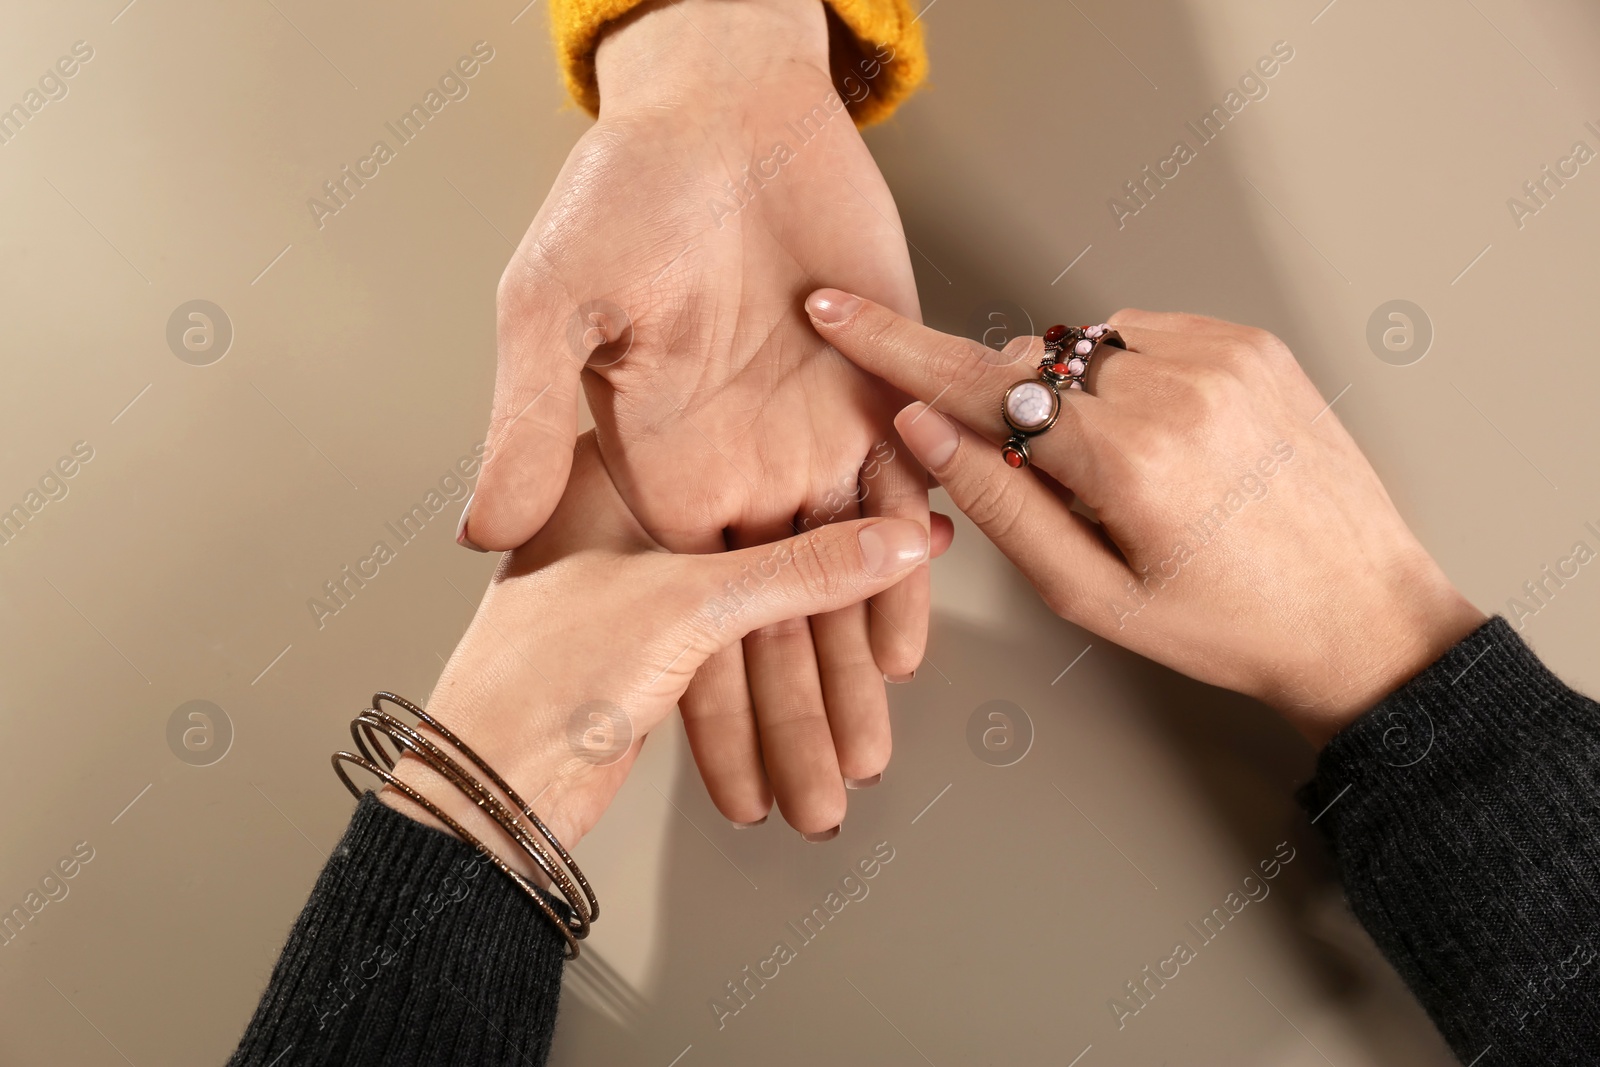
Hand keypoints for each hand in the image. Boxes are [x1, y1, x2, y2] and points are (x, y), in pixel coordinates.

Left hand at [388, 436, 945, 856]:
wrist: (488, 788)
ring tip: (897, 652)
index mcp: (619, 469)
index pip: (754, 462)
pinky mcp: (658, 642)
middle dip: (845, 573)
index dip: (838, 480)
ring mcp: (646, 580)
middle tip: (916, 575)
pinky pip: (747, 641)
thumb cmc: (544, 674)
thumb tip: (898, 542)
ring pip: (760, 597)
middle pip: (765, 533)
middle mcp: (633, 512)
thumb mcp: (688, 606)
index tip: (906, 497)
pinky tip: (850, 657)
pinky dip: (796, 654)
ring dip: (829, 635)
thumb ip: (801, 571)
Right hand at [465, 0, 928, 828]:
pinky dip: (900, 569)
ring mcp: (802, 441)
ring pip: (836, 583)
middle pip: (769, 628)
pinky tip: (903, 641)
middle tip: (814, 806)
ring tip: (863, 757)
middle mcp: (733, 473)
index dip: (707, 715)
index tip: (727, 793)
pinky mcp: (868, 398)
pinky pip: (893, 500)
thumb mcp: (551, 311)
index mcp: (656, 475)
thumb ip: (529, 423)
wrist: (721, 117)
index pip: (680, 625)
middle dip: (791, 724)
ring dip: (848, 674)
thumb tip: (481, 524)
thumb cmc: (621, 199)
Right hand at [806, 291, 1486, 743]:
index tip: (840, 311)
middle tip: (1047, 480)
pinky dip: (1124, 376)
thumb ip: (997, 505)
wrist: (1361, 616)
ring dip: (1070, 393)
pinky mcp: (1253, 343)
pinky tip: (1158, 438)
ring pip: (1083, 346)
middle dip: (1007, 405)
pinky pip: (1141, 334)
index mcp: (1133, 461)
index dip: (898, 348)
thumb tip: (923, 429)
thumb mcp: (1091, 596)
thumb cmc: (1229, 626)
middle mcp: (1181, 388)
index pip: (982, 384)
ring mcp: (1225, 355)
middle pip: (1029, 361)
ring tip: (1123, 470)